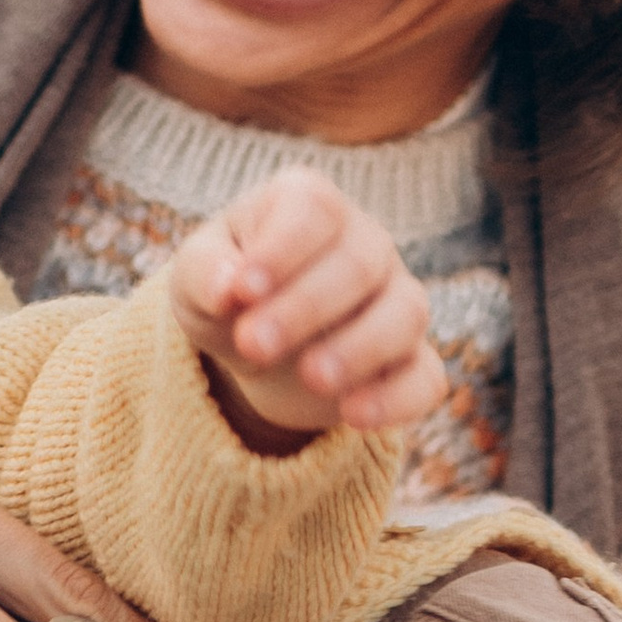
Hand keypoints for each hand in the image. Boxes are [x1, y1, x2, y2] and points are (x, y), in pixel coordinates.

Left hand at [167, 171, 446, 447]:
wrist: (254, 345)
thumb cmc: (225, 293)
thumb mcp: (196, 278)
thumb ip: (204, 272)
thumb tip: (227, 288)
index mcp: (309, 205)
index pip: (312, 210)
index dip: (281, 249)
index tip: (241, 291)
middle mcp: (366, 243)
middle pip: (359, 264)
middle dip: (307, 307)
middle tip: (252, 345)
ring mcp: (396, 301)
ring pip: (404, 314)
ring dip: (359, 348)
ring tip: (311, 378)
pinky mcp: (410, 362)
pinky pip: (425, 378)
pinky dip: (397, 398)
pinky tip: (354, 416)